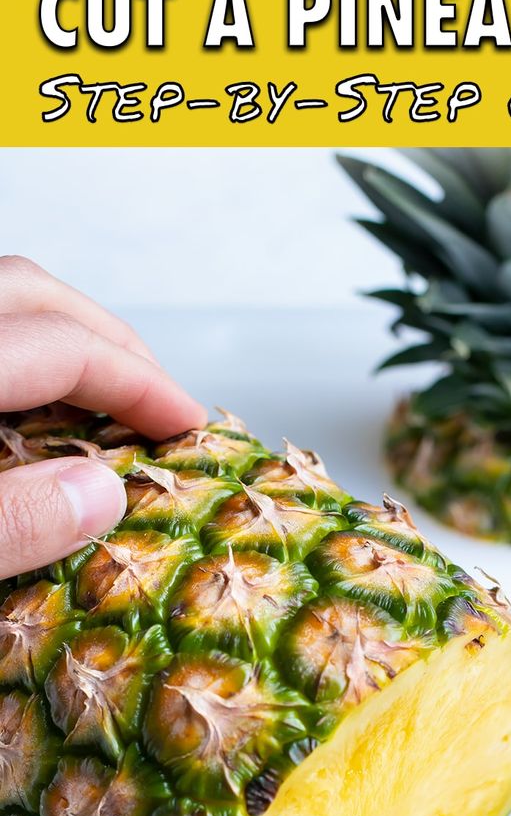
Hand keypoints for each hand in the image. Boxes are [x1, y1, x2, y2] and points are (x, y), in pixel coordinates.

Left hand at [0, 255, 205, 579]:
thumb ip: (12, 522)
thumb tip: (100, 495)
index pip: (62, 347)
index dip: (139, 385)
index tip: (187, 427)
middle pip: (32, 294)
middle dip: (110, 341)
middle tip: (160, 402)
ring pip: (2, 304)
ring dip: (63, 341)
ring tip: (106, 403)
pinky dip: (17, 357)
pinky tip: (29, 413)